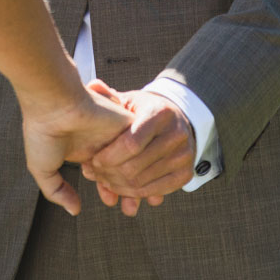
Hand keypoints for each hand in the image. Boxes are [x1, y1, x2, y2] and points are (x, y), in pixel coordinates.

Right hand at [20, 82, 130, 214]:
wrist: (52, 103)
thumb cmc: (43, 132)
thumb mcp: (42, 169)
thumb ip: (57, 192)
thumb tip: (75, 211)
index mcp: (85, 150)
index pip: (106, 174)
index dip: (110, 190)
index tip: (110, 202)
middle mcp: (102, 142)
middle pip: (124, 170)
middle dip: (127, 190)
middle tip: (130, 207)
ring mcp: (114, 132)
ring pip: (135, 160)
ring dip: (134, 178)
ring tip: (133, 192)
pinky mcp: (125, 123)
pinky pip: (141, 147)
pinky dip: (137, 162)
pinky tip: (131, 173)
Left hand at [82, 85, 194, 215]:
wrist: (176, 121)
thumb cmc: (145, 112)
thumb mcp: (129, 101)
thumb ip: (109, 96)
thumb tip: (93, 85)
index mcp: (161, 114)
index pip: (131, 143)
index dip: (109, 156)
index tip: (93, 160)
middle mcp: (177, 134)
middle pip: (135, 166)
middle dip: (109, 174)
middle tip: (95, 175)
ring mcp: (184, 155)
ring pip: (143, 181)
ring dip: (118, 186)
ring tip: (104, 181)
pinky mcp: (186, 173)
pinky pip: (156, 190)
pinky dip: (135, 194)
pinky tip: (121, 189)